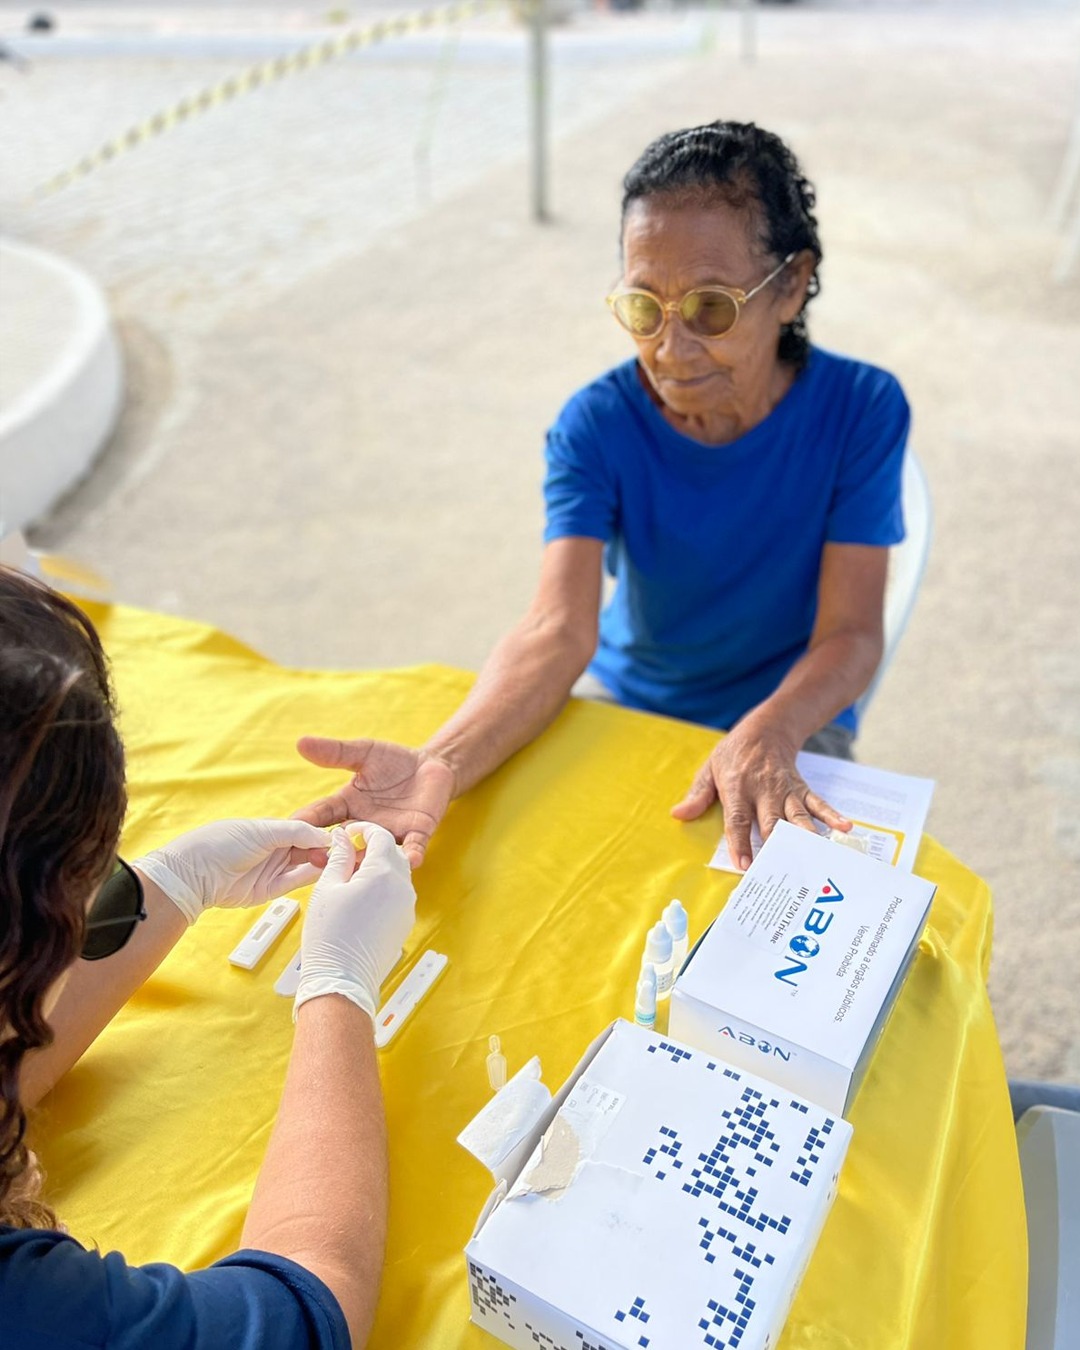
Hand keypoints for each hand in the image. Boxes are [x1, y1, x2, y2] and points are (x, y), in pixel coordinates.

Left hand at [134, 819, 331, 925]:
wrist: (195, 875)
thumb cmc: (223, 843)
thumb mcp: (263, 831)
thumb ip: (297, 832)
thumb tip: (326, 836)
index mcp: (272, 828)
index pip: (307, 829)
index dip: (326, 832)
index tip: (347, 834)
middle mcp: (275, 848)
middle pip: (310, 847)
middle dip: (329, 849)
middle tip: (351, 851)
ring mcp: (273, 869)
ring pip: (306, 865)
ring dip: (324, 863)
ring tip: (345, 861)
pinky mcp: (270, 890)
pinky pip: (296, 882)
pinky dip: (312, 877)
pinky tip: (328, 871)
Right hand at [293, 736, 455, 868]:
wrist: (430, 764)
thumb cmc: (393, 761)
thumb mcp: (363, 752)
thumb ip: (336, 752)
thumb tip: (301, 743)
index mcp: (348, 805)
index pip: (321, 816)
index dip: (305, 824)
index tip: (286, 833)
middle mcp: (365, 824)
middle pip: (342, 843)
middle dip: (327, 852)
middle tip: (312, 858)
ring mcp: (391, 832)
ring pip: (374, 853)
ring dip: (365, 861)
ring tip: (355, 867)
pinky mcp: (418, 832)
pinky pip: (414, 847)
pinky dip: (412, 855)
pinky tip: (412, 860)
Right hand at [295, 822, 416, 1020]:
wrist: (342, 979)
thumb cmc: (331, 936)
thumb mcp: (328, 887)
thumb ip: (340, 857)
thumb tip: (344, 838)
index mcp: (384, 873)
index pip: (382, 836)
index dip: (365, 830)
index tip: (350, 832)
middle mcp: (403, 888)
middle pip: (393, 853)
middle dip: (374, 848)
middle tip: (349, 853)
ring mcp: (407, 907)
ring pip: (398, 874)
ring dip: (379, 868)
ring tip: (351, 878)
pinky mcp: (405, 922)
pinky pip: (398, 895)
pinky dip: (384, 888)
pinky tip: (361, 898)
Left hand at [671, 718, 849, 870]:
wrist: (766, 728)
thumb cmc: (734, 753)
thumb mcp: (710, 768)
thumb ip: (697, 794)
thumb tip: (678, 814)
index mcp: (737, 787)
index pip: (738, 819)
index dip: (741, 842)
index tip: (744, 864)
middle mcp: (763, 790)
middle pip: (771, 822)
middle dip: (775, 848)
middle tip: (781, 871)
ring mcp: (785, 790)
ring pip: (796, 817)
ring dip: (805, 837)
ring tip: (815, 858)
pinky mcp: (802, 789)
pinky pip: (818, 803)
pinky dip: (831, 816)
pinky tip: (844, 828)